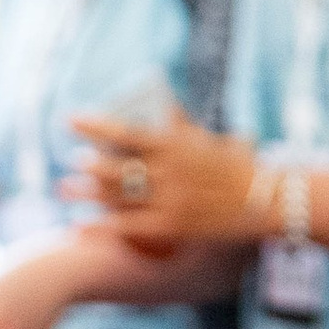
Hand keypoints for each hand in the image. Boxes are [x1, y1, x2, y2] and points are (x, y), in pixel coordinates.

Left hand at [69, 108, 262, 250]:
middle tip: (71, 160)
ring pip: (117, 197)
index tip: (71, 120)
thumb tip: (163, 100)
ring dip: (86, 193)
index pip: (126, 132)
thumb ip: (181, 124)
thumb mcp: (208, 139)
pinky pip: (127, 228)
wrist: (266, 200)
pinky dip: (99, 227)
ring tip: (62, 188)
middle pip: (116, 167)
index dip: (95, 126)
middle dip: (89, 164)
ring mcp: (169, 200)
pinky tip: (77, 227)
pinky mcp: (171, 227)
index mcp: (176, 145)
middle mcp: (169, 172)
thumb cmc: (237, 166)